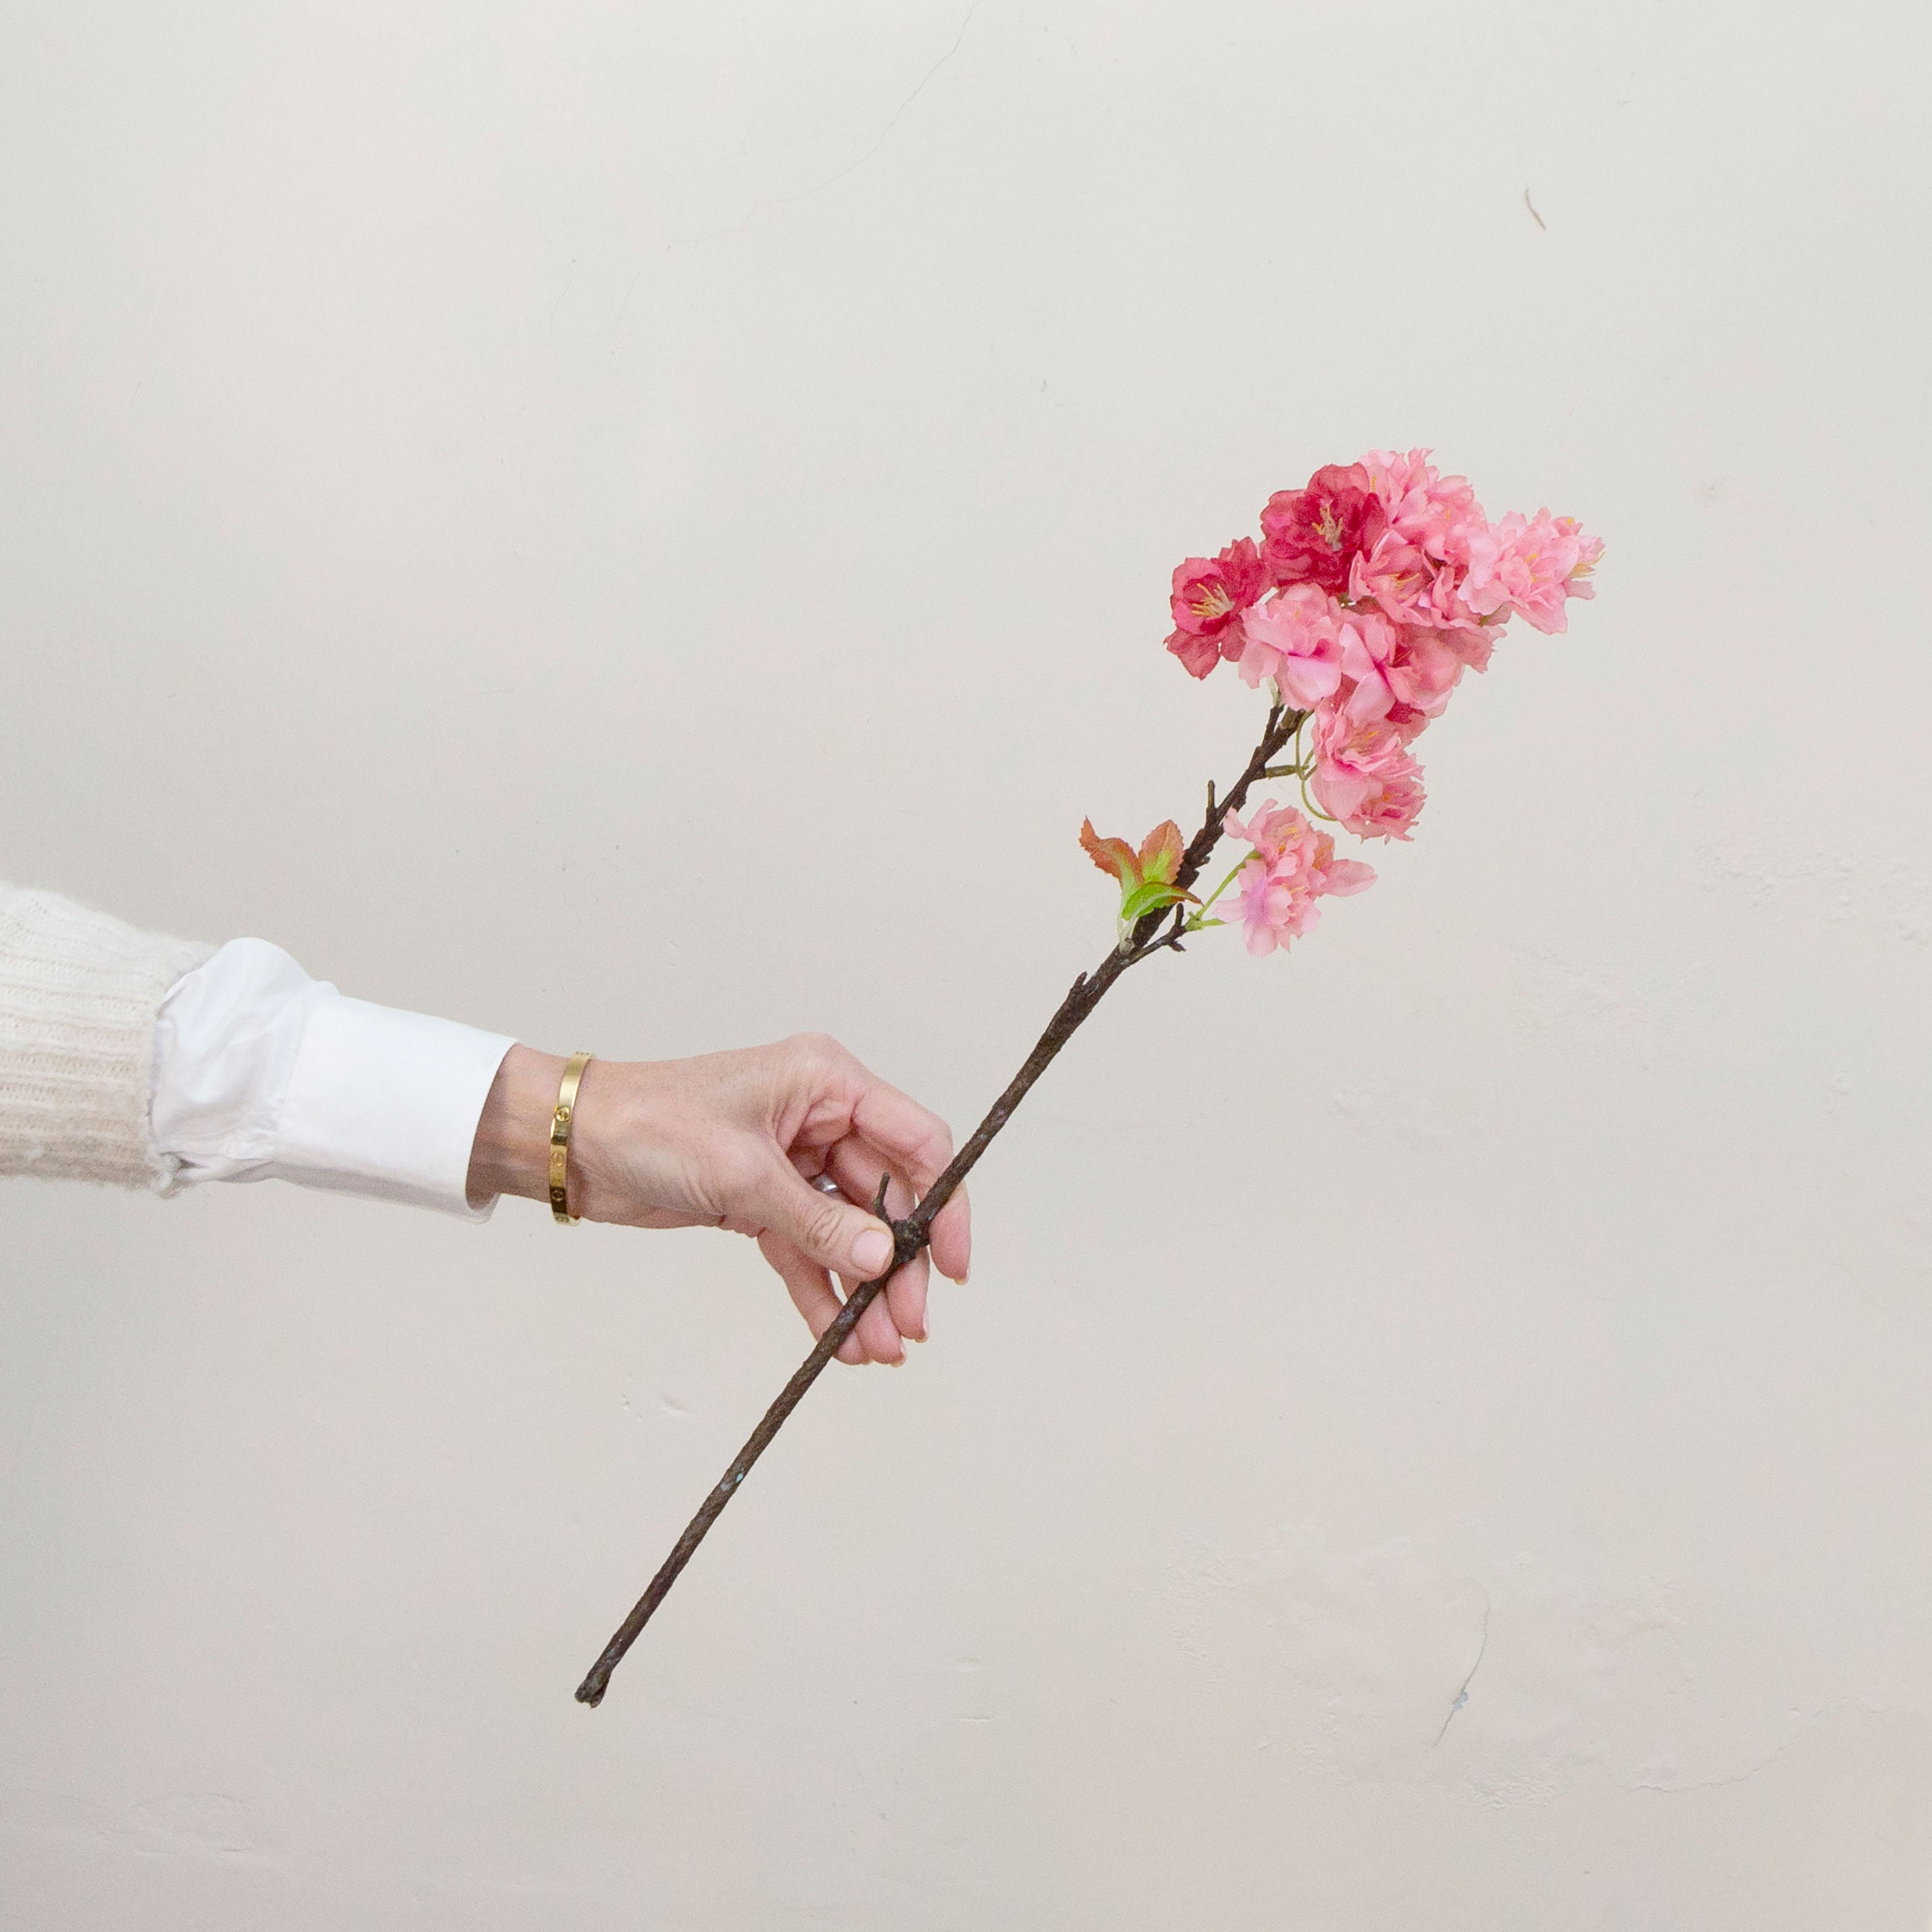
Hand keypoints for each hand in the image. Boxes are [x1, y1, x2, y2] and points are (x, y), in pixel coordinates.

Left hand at [466, 1035, 969, 1364]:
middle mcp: (819, 1118)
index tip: (952, 1264)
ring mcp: (792, 1162)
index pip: (916, 1142)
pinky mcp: (761, 1200)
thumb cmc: (649, 1122)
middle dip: (901, 1265)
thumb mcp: (743, 1173)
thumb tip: (882, 1259)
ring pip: (850, 1232)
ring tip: (881, 1346)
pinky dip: (824, 1292)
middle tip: (910, 1323)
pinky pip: (808, 1250)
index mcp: (826, 1083)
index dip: (945, 1203)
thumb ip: (819, 1221)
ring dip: (866, 1290)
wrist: (576, 1144)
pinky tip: (841, 1336)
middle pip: (888, 1198)